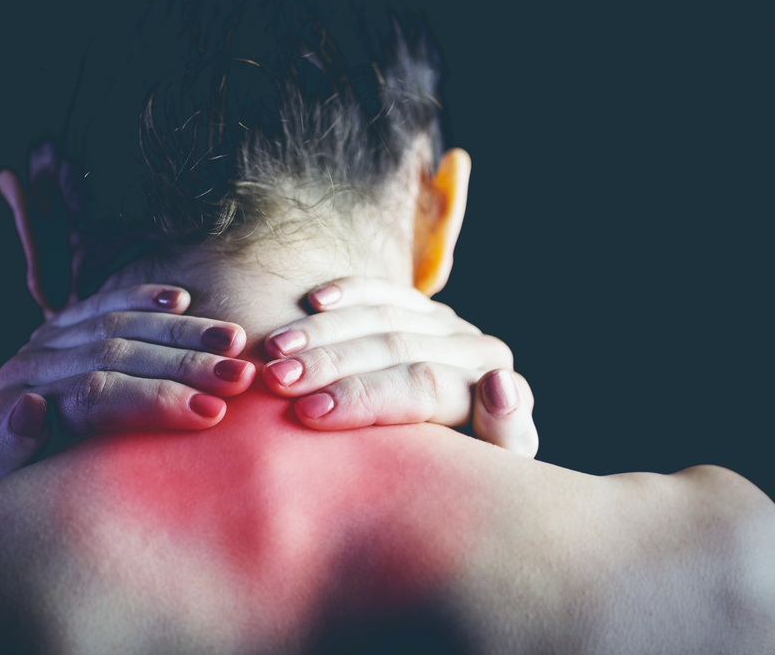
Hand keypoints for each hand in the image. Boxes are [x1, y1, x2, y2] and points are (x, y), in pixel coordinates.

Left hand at [0, 284, 255, 485]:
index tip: (213, 413)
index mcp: (17, 403)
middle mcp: (30, 364)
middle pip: (115, 354)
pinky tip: (182, 298)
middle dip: (185, 365)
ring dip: (183, 330)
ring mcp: (48, 339)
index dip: (157, 399)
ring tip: (236, 342)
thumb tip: (31, 406)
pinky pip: (109, 302)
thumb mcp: (17, 491)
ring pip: (120, 323)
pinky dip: (146, 297)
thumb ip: (11, 454)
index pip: (96, 394)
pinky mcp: (66, 322)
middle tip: (241, 377)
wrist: (28, 476)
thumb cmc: (38, 496)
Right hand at [261, 277, 538, 456]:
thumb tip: (499, 381)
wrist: (446, 472)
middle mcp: (475, 351)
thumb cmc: (449, 488)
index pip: (422, 385)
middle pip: (396, 347)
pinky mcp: (421, 309)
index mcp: (494, 393)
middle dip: (330, 362)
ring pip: (382, 316)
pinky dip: (347, 291)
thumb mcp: (481, 480)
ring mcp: (447, 326)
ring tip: (273, 350)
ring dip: (322, 331)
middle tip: (275, 380)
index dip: (361, 396)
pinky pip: (382, 290)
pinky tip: (312, 300)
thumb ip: (505, 436)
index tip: (306, 413)